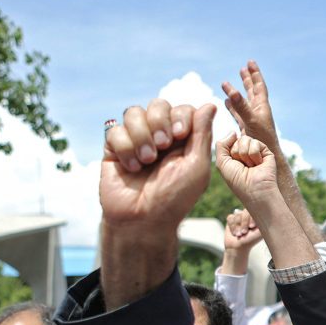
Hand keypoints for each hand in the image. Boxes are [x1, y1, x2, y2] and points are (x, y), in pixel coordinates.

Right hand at [101, 99, 215, 233]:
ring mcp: (137, 140)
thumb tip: (210, 104)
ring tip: (146, 161)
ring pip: (133, 113)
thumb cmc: (175, 199)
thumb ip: (202, 135)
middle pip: (158, 104)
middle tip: (162, 146)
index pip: (183, 109)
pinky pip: (115, 130)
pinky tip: (131, 167)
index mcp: (184, 140)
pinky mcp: (115, 148)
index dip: (180, 116)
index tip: (180, 135)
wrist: (143, 220)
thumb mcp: (196, 167)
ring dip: (141, 135)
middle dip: (160, 121)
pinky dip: (125, 147)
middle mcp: (160, 136)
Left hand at [214, 133, 280, 208]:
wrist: (254, 190)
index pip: (228, 141)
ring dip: (245, 155)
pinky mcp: (266, 151)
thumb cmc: (238, 181)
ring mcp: (256, 151)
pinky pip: (255, 143)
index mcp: (234, 155)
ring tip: (251, 166)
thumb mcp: (221, 162)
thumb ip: (221, 144)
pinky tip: (258, 164)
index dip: (229, 152)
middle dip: (237, 153)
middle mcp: (245, 152)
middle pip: (236, 139)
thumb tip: (233, 131)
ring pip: (245, 139)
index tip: (234, 166)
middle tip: (243, 167)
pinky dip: (254, 155)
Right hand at [222, 60, 276, 147]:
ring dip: (235, 93)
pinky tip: (226, 103)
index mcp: (262, 107)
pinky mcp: (246, 128)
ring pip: (242, 102)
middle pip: (252, 91)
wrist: (264, 159)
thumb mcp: (251, 121)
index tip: (250, 62)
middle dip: (247, 80)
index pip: (259, 86)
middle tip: (242, 68)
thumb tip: (232, 92)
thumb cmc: (262, 141)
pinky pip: (237, 114)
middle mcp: (257, 111)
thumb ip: (241, 107)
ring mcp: (251, 120)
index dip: (255, 74)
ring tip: (226, 84)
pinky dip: (231, 108)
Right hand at [224, 209, 262, 251]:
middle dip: (244, 223)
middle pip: (245, 211)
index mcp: (257, 217)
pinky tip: (234, 233)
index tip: (251, 227)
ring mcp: (240, 216)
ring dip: (237, 226)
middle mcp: (249, 215)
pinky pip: (230, 217)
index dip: (251, 218)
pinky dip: (232, 226)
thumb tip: (269, 214)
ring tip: (238, 235)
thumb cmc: (251, 241)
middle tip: (244, 232)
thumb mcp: (260, 233)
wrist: (238, 248)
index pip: (255, 211)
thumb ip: (264, 223)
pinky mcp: (232, 219)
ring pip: (237, 215)